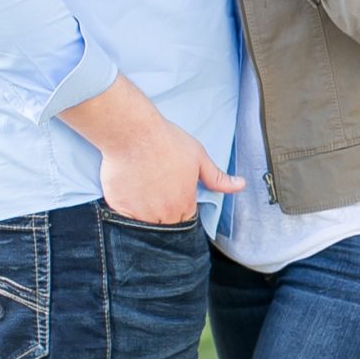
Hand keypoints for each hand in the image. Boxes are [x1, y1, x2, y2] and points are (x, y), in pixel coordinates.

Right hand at [59, 77, 243, 221]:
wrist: (133, 132)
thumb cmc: (166, 141)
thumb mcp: (198, 157)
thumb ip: (218, 178)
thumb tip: (240, 185)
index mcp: (184, 204)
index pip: (186, 222)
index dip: (180, 211)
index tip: (173, 197)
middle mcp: (164, 214)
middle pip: (165, 226)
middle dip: (163, 215)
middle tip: (156, 193)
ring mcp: (140, 213)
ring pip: (144, 226)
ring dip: (144, 216)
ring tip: (142, 193)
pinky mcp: (119, 208)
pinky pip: (123, 220)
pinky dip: (125, 213)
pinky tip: (127, 195)